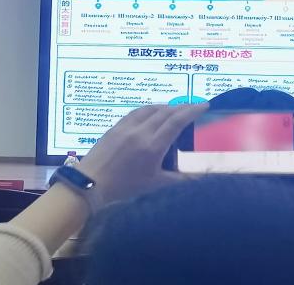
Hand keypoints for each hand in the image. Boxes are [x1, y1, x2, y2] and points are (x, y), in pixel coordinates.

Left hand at [78, 103, 206, 203]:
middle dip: (183, 107)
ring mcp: (126, 127)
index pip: (176, 122)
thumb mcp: (155, 185)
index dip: (192, 111)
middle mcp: (141, 132)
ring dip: (166, 106)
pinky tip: (153, 112)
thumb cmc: (124, 188)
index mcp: (152, 146)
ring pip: (150, 109)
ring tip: (176, 108)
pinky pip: (136, 111)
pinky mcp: (115, 126)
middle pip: (165, 112)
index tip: (204, 105)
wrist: (90, 183)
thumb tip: (200, 179)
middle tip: (195, 106)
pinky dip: (149, 109)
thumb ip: (179, 180)